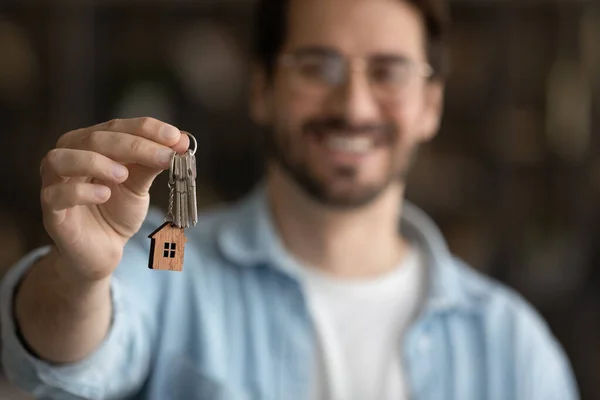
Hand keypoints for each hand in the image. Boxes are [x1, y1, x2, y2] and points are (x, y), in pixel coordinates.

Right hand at [39, 117, 189, 281]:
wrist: (102, 250)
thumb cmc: (117, 210)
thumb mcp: (139, 184)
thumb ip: (153, 163)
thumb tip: (179, 141)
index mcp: (91, 143)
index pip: (117, 126)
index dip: (148, 129)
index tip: (176, 138)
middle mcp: (68, 155)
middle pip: (95, 139)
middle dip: (135, 145)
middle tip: (165, 156)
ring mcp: (55, 182)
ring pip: (62, 159)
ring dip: (95, 161)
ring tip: (123, 175)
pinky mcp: (51, 211)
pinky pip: (56, 195)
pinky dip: (81, 192)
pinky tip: (104, 194)